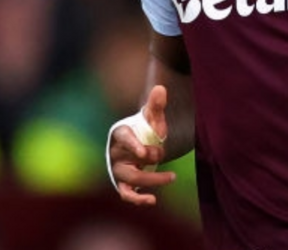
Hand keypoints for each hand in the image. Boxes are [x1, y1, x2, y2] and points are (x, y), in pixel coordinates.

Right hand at [109, 85, 175, 205]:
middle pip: (129, 161)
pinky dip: (137, 199)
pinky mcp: (124, 184)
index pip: (123, 138)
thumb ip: (156, 105)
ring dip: (150, 180)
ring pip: (129, 180)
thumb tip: (161, 88)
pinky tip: (152, 200)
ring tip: (171, 176)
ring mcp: (119, 169)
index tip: (143, 153)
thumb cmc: (146, 130)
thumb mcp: (153, 117)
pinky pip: (126, 194)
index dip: (132, 145)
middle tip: (163, 153)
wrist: (142, 144)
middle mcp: (116, 153)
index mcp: (121, 133)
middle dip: (150, 159)